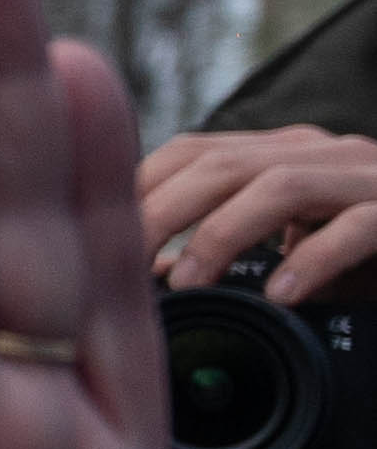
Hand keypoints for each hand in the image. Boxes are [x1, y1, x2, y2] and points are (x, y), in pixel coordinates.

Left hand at [141, 122, 376, 300]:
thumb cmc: (368, 255)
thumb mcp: (295, 246)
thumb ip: (236, 250)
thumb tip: (156, 273)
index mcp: (288, 154)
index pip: (194, 153)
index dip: (140, 190)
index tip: (98, 239)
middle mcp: (323, 155)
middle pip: (222, 165)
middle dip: (162, 213)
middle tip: (126, 267)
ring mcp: (367, 178)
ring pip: (280, 185)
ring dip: (222, 234)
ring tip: (189, 286)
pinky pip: (356, 226)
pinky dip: (314, 260)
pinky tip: (282, 295)